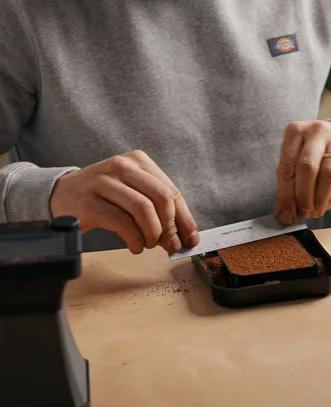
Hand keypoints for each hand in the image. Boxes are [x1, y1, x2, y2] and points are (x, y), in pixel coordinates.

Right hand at [50, 150, 198, 254]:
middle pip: (161, 198)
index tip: (191, 238)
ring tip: (149, 244)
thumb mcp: (131, 190)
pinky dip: (134, 239)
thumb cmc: (103, 194)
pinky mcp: (90, 202)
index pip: (170, 190)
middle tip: (170, 245)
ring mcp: (104, 182)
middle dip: (170, 227)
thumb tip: (181, 235)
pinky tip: (135, 246)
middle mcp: (122, 166)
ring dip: (152, 234)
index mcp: (138, 160)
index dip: (184, 218)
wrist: (62, 193)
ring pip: (143, 209)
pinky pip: (122, 223)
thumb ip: (155, 207)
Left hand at [275, 121, 330, 224]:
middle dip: (303, 196)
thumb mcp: (299, 155)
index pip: (286, 166)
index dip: (285, 195)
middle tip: (302, 214)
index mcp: (296, 131)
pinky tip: (325, 204)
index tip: (284, 215)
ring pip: (327, 173)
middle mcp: (317, 130)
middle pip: (307, 167)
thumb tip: (285, 212)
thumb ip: (290, 178)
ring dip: (318, 199)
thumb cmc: (318, 150)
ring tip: (314, 212)